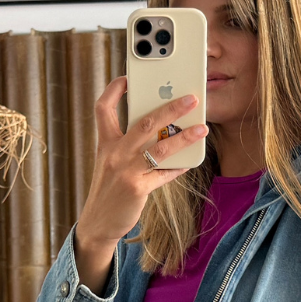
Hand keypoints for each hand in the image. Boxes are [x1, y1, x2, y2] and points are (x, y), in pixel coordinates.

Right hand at [75, 75, 207, 252]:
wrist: (98, 223)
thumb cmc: (109, 191)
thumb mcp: (111, 163)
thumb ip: (128, 146)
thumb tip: (159, 131)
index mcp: (105, 143)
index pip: (103, 108)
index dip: (114, 90)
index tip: (127, 78)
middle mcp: (114, 153)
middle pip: (144, 122)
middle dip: (171, 108)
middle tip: (191, 98)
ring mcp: (126, 171)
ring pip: (160, 147)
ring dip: (184, 136)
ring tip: (202, 129)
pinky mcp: (137, 188)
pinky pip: (164, 174)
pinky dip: (178, 167)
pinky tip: (189, 162)